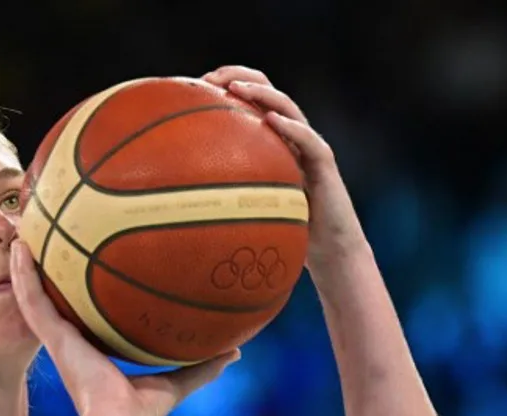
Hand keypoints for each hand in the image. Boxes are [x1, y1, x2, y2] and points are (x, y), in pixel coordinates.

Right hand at [9, 240, 238, 415]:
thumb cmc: (140, 413)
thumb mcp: (176, 383)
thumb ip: (202, 367)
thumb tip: (236, 352)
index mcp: (93, 355)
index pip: (85, 320)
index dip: (83, 298)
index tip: (86, 274)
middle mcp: (71, 344)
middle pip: (56, 303)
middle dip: (51, 275)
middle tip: (48, 245)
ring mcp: (57, 340)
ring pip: (35, 296)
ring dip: (27, 268)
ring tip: (22, 236)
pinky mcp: (51, 337)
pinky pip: (30, 299)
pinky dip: (23, 275)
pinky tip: (19, 249)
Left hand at [200, 65, 370, 278]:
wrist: (329, 248)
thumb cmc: (287, 231)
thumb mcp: (247, 209)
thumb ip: (223, 196)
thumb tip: (176, 204)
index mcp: (272, 140)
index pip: (250, 99)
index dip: (226, 84)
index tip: (196, 85)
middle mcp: (291, 136)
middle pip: (267, 90)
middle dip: (239, 76)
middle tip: (210, 79)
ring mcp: (309, 145)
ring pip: (286, 106)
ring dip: (261, 92)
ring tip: (236, 88)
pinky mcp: (324, 161)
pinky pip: (307, 139)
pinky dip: (290, 126)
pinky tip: (270, 119)